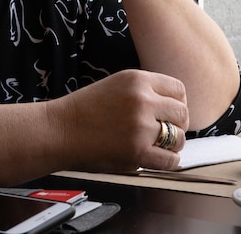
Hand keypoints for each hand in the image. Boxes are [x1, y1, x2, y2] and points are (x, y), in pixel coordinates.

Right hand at [46, 69, 189, 172]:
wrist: (58, 130)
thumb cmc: (83, 111)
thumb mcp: (116, 85)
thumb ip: (144, 92)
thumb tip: (173, 107)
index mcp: (137, 79)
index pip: (178, 90)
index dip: (177, 104)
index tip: (170, 113)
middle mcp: (142, 100)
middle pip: (182, 113)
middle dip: (177, 124)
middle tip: (166, 132)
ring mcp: (140, 127)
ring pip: (179, 137)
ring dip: (172, 144)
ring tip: (157, 146)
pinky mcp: (137, 152)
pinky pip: (170, 160)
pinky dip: (167, 162)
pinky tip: (156, 159)